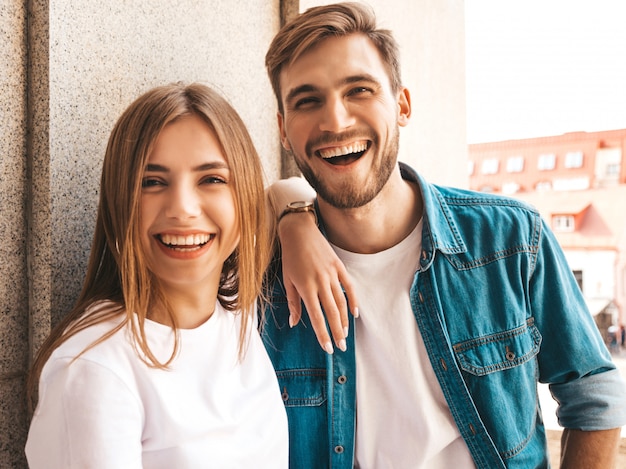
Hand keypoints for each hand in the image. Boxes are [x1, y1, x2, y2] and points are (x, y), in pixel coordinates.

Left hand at [278, 212, 358, 353]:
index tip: (327, 348)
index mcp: (306, 287)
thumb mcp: (287, 281)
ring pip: (341, 302)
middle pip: (331, 313)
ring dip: (344, 320)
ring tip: (345, 334)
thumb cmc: (290, 257)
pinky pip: (349, 286)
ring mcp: (331, 274)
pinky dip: (353, 300)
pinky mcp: (338, 266)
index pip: (317, 317)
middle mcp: (320, 282)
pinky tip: (355, 313)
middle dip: (337, 332)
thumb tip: (294, 323)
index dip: (323, 334)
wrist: (299, 232)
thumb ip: (293, 303)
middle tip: (341, 347)